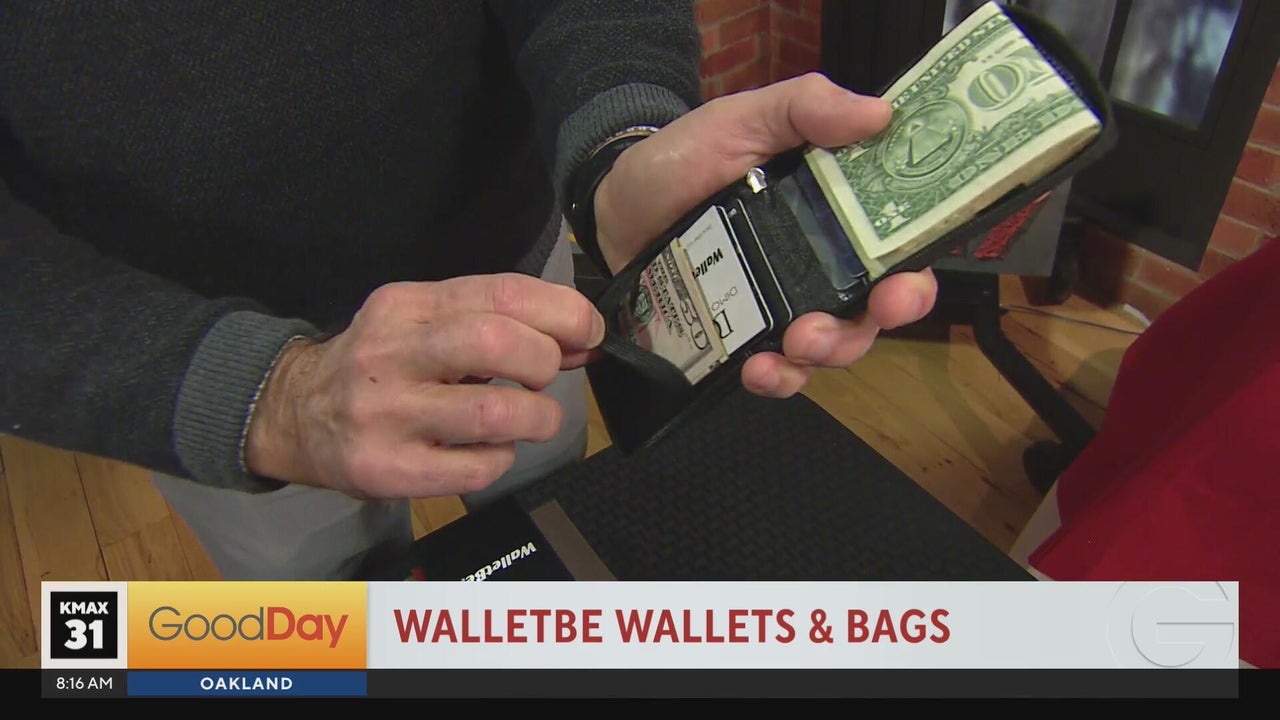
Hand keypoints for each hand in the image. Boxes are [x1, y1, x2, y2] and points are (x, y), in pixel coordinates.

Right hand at [244, 274, 603, 498]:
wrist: (295, 414)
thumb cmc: (379, 366)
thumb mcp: (426, 324)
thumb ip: (498, 323)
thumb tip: (580, 338)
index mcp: (407, 306)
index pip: (500, 292)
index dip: (561, 312)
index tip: (587, 331)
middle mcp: (391, 353)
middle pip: (495, 342)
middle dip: (544, 361)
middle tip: (544, 378)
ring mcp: (385, 414)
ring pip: (493, 414)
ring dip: (537, 418)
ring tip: (532, 419)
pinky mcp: (386, 469)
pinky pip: (475, 468)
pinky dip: (501, 459)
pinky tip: (488, 451)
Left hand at [593, 73, 937, 397]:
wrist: (611, 204)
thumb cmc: (686, 158)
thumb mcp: (743, 119)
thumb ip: (804, 107)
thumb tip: (877, 114)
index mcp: (836, 214)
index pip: (897, 252)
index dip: (913, 276)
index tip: (903, 287)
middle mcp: (820, 267)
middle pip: (872, 312)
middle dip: (868, 327)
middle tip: (846, 322)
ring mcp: (781, 307)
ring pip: (830, 348)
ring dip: (824, 354)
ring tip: (795, 346)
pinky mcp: (741, 338)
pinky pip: (775, 371)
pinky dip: (775, 378)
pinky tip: (757, 369)